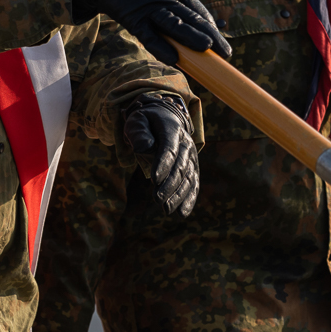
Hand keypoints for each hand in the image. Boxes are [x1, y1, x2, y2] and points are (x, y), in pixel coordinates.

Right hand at [73, 0, 230, 65]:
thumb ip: (178, 3)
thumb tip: (197, 24)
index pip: (199, 11)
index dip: (212, 29)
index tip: (221, 45)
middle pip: (192, 18)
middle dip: (210, 35)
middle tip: (225, 52)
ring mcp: (150, 8)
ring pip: (174, 24)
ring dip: (190, 36)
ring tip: (206, 47)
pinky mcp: (133, 18)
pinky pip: (149, 35)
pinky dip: (161, 47)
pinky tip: (174, 59)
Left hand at [123, 94, 198, 215]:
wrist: (163, 118)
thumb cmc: (145, 121)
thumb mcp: (137, 121)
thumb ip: (139, 132)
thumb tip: (143, 149)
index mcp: (172, 129)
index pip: (169, 148)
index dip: (163, 164)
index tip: (154, 180)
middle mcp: (186, 143)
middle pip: (180, 167)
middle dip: (170, 185)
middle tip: (157, 200)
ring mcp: (191, 157)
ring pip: (188, 178)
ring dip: (178, 195)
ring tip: (166, 209)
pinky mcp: (192, 168)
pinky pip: (193, 185)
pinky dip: (189, 199)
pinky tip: (181, 213)